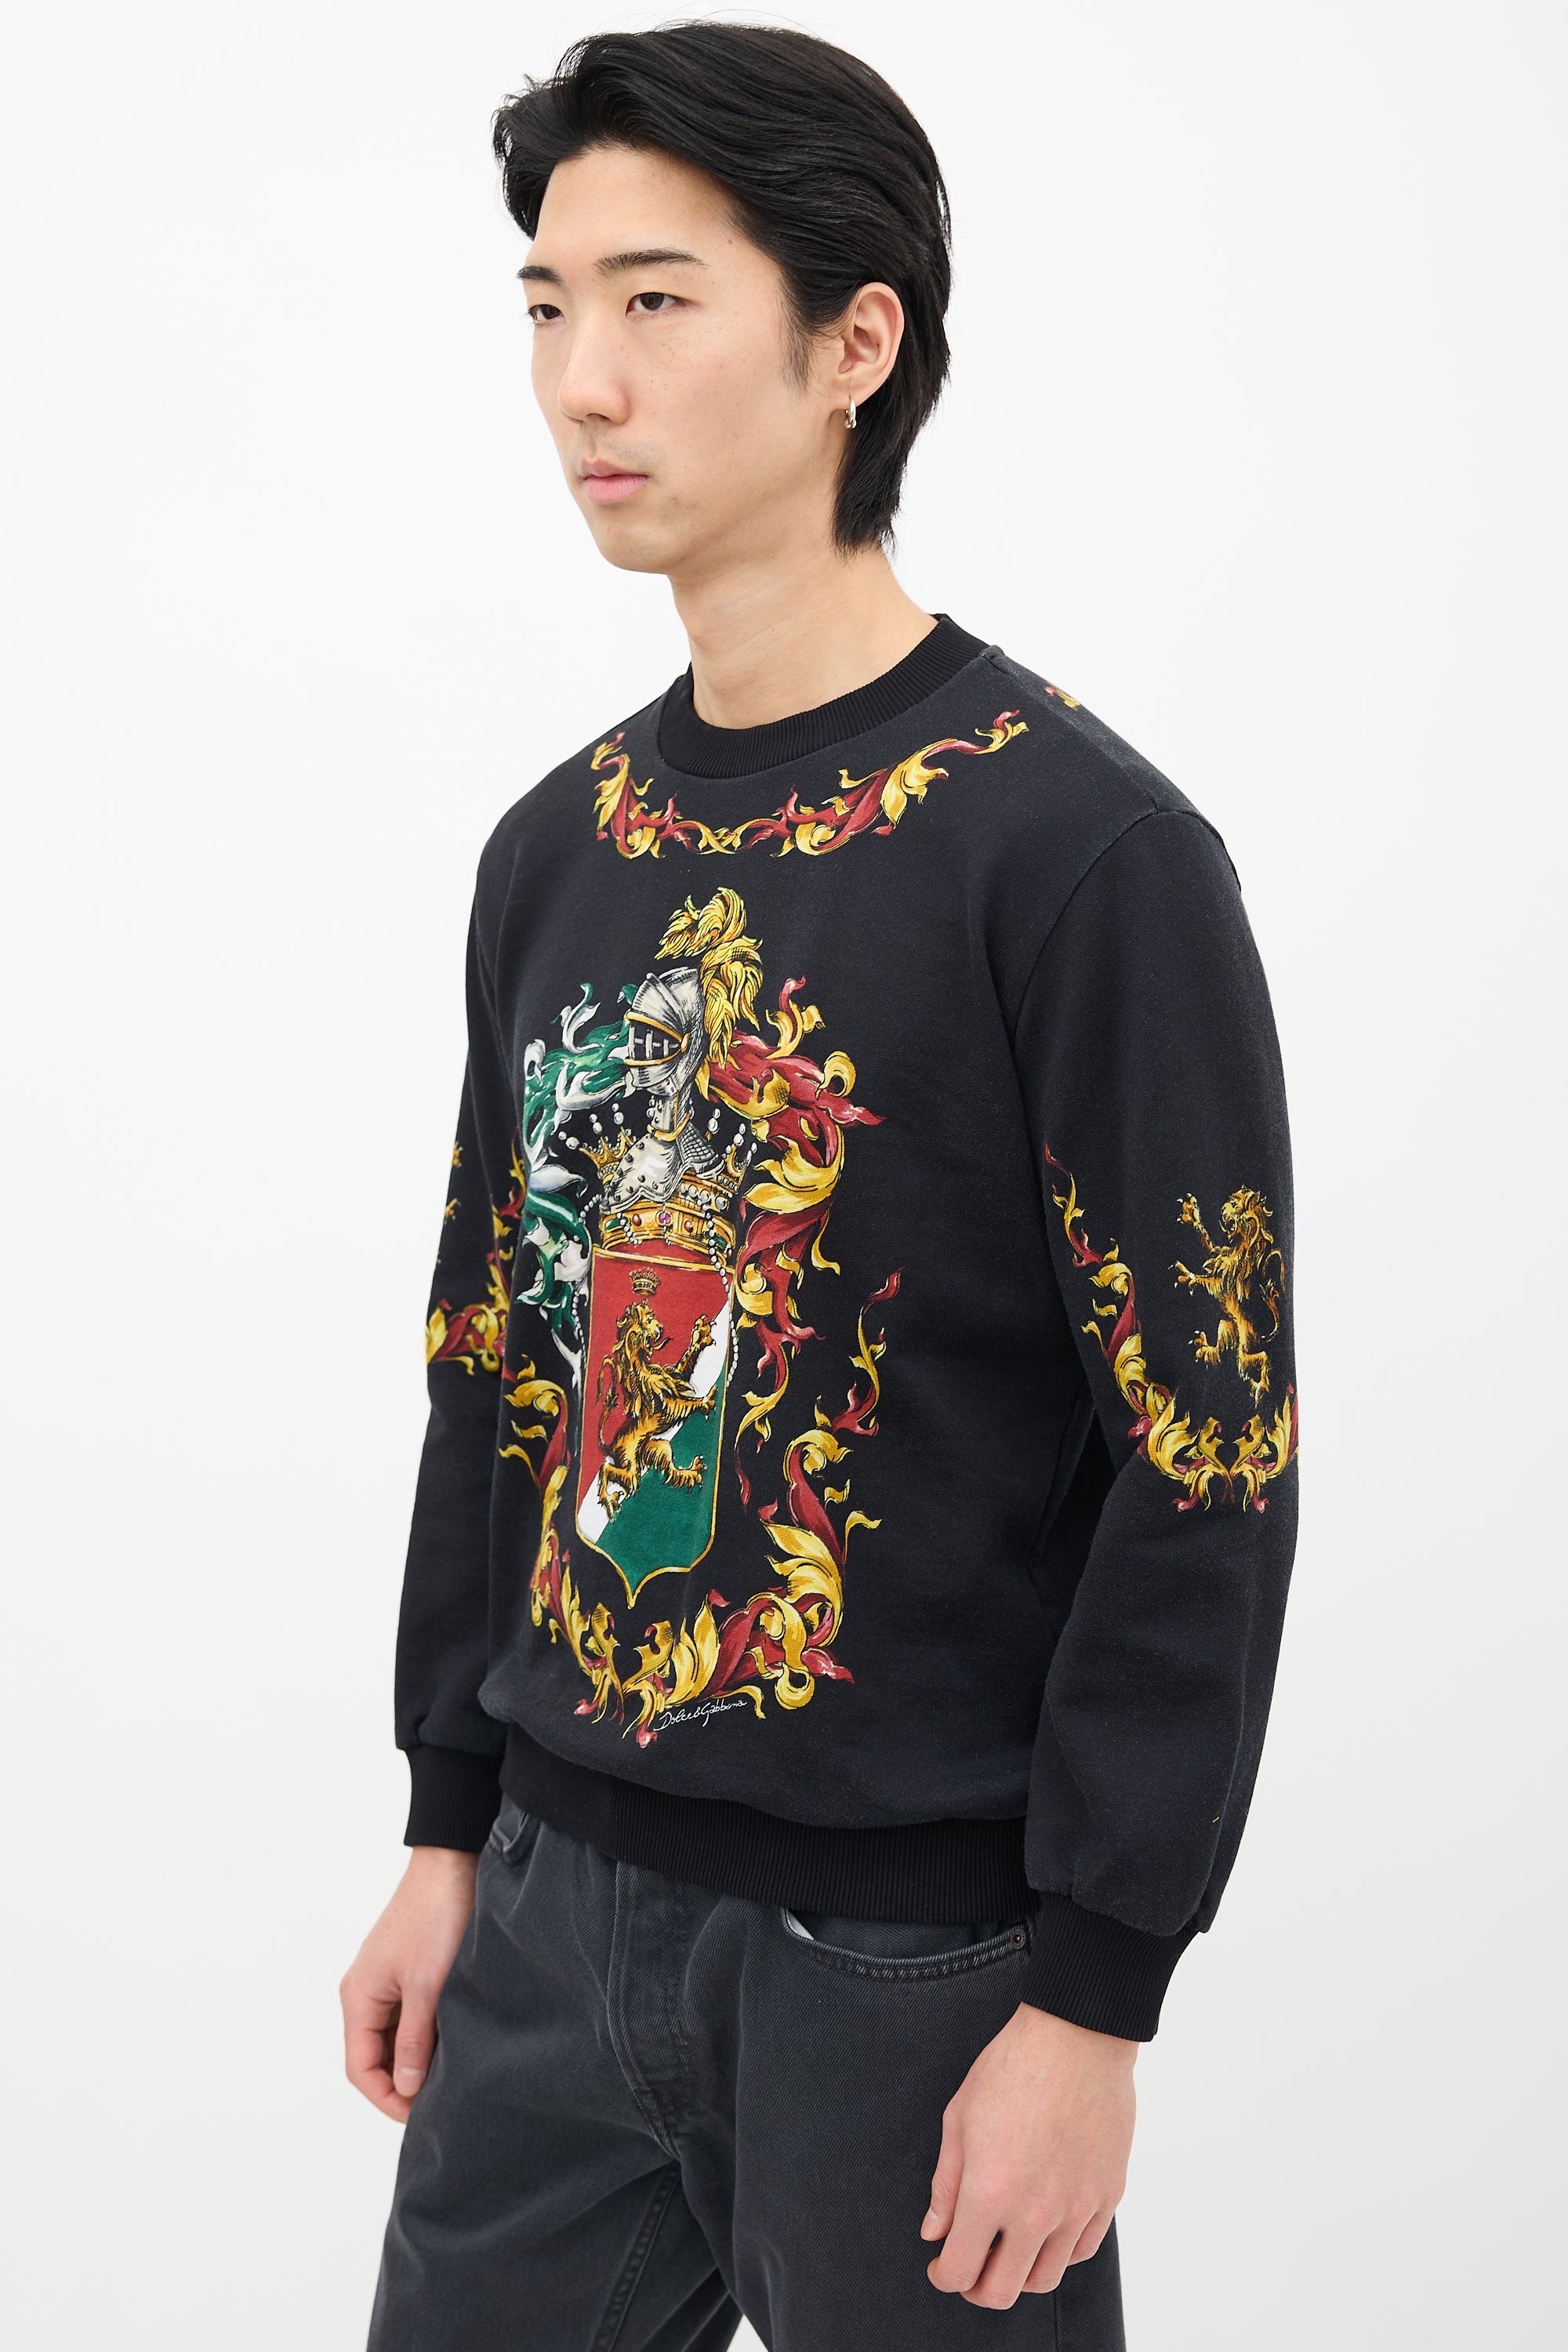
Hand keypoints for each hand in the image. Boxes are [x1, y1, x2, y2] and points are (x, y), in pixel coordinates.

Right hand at [340, 1847, 478, 2120]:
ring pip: (394, 2038)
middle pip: (374, 2057)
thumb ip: (415, 2041)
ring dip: (416, 2059)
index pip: (359, 2068)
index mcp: (359, 1997)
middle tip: (440, 2100)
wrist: (452, 1862)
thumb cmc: (435, 1917)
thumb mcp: (427, 1986)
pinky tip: (453, 2041)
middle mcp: (366, 1992)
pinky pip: (409, 2017)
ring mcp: (387, 1981)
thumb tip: (407, 2087)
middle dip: (402, 2083)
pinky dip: (426, 2035)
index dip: (387, 2098)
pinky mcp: (408, 1971)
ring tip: (450, 2075)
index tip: (420, 2115)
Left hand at [921, 2002, 1136, 2308]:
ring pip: (1045, 2279)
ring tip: (1006, 2250)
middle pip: (1002, 2290)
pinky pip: (1081, 2251)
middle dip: (976, 2287)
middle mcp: (1035, 2213)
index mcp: (989, 2194)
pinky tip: (1043, 2232)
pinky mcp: (1106, 2197)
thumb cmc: (1012, 2068)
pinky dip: (1057, 2253)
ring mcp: (1076, 2209)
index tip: (940, 2266)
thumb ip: (946, 2185)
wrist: (1077, 2038)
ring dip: (1018, 2274)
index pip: (960, 2271)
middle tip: (969, 2267)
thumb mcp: (959, 2118)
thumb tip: (935, 2233)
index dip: (943, 2276)